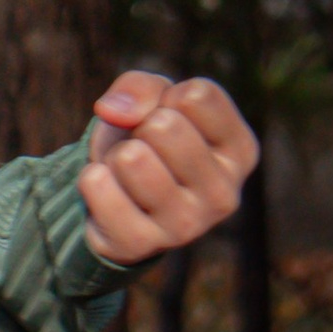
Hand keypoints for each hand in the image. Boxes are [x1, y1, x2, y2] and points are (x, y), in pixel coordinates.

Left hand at [79, 72, 256, 266]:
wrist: (120, 200)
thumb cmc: (147, 140)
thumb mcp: (154, 100)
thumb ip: (140, 86)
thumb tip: (115, 112)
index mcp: (241, 152)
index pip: (197, 96)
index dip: (166, 97)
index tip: (167, 118)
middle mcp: (224, 194)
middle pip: (163, 125)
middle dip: (139, 128)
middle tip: (144, 150)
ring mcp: (186, 226)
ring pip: (131, 157)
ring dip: (116, 156)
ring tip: (128, 173)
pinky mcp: (141, 245)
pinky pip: (97, 185)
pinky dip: (91, 179)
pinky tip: (110, 193)